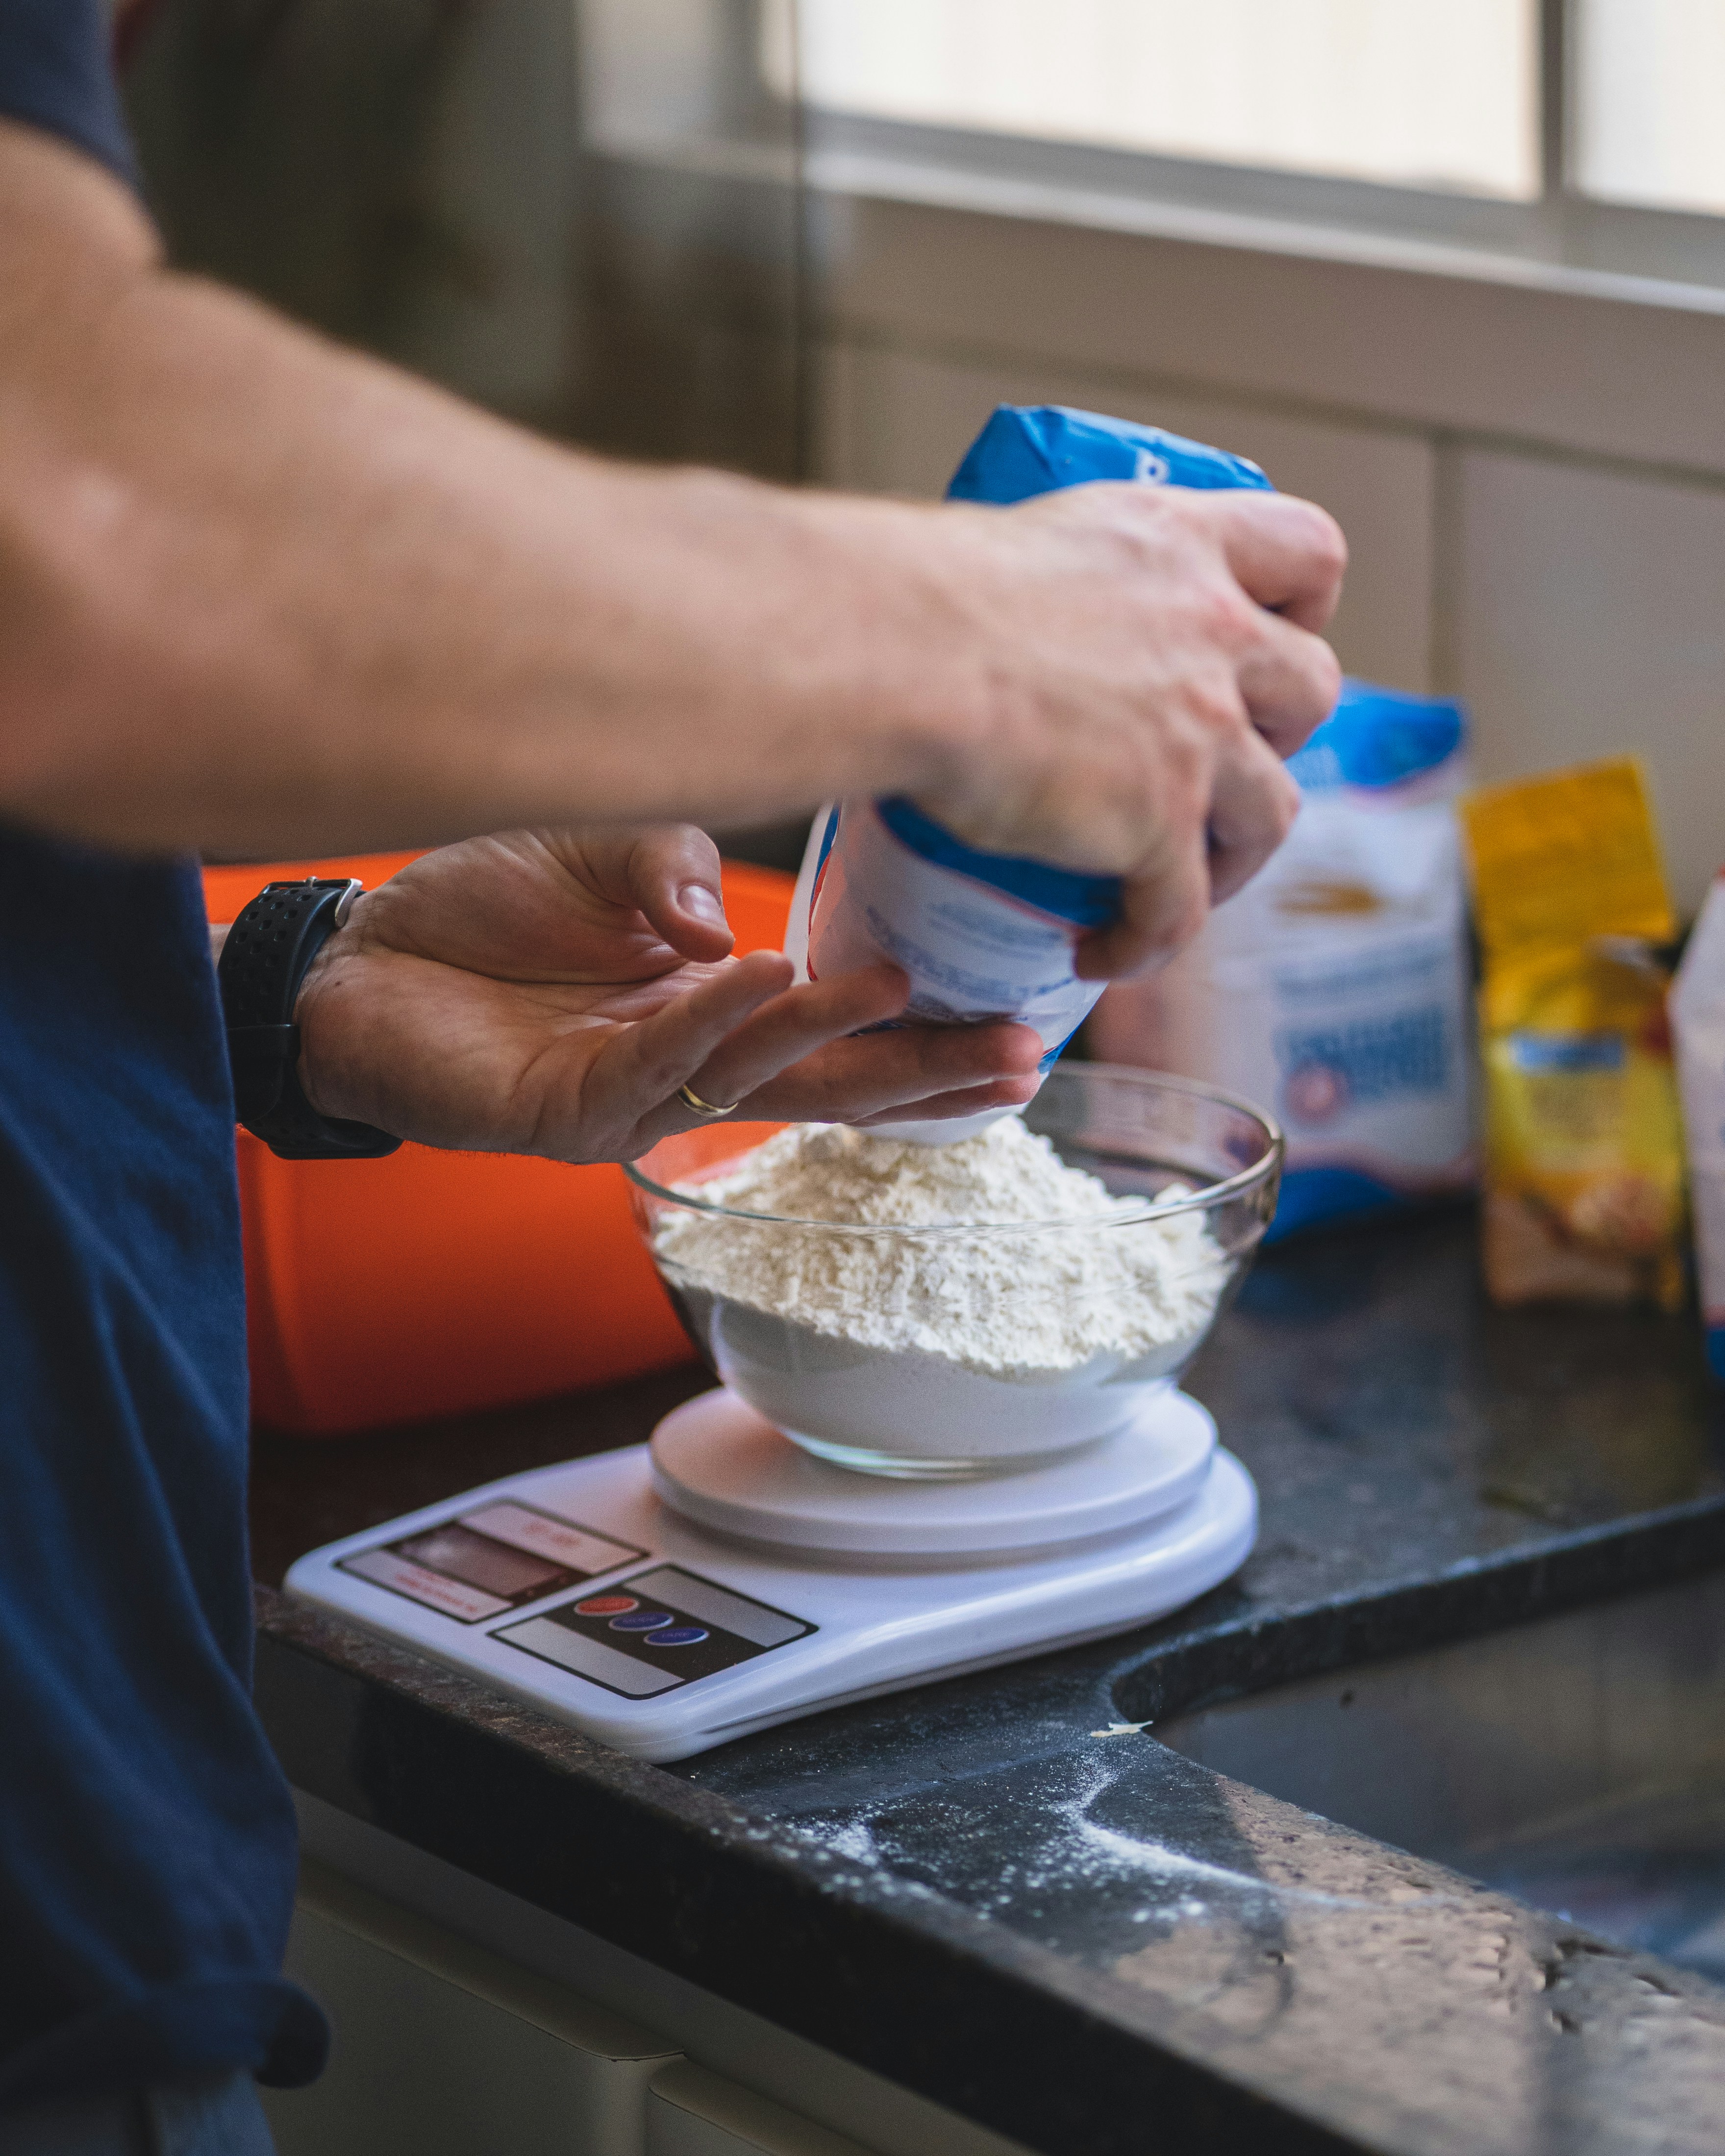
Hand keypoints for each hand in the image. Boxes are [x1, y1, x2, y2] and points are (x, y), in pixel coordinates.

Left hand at [292, 828, 1042, 1162]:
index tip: (1022, 1023)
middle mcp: (688, 1067)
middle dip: (923, 1070)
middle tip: (1022, 1056)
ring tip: (903, 986)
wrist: (356, 950)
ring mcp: (630, 1098)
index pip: (840, 1034)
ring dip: (830, 1032)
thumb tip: (736, 930)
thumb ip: (676, 871)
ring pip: (754, 1076)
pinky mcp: (564, 1112)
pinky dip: (713, 1019)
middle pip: (827, 1082)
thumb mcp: (605, 850)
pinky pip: (654, 1066)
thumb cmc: (486, 907)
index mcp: (716, 1012)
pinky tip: (766, 975)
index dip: (926, 1034)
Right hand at [902, 481, 1344, 975]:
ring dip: (1234, 854)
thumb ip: (1060, 593)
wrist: (892, 658)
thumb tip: (1018, 635)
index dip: (1301, 608)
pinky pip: (1182, 909)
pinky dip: (1146, 941)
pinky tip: (1098, 952)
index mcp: (1179, 545)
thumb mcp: (1021, 550)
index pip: (1307, 554)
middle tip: (1212, 764)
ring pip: (1273, 811)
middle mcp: (1210, 632)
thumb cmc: (916, 599)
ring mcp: (1198, 731)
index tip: (1265, 640)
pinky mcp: (1160, 820)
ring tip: (1170, 881)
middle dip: (1276, 734)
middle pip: (1312, 687)